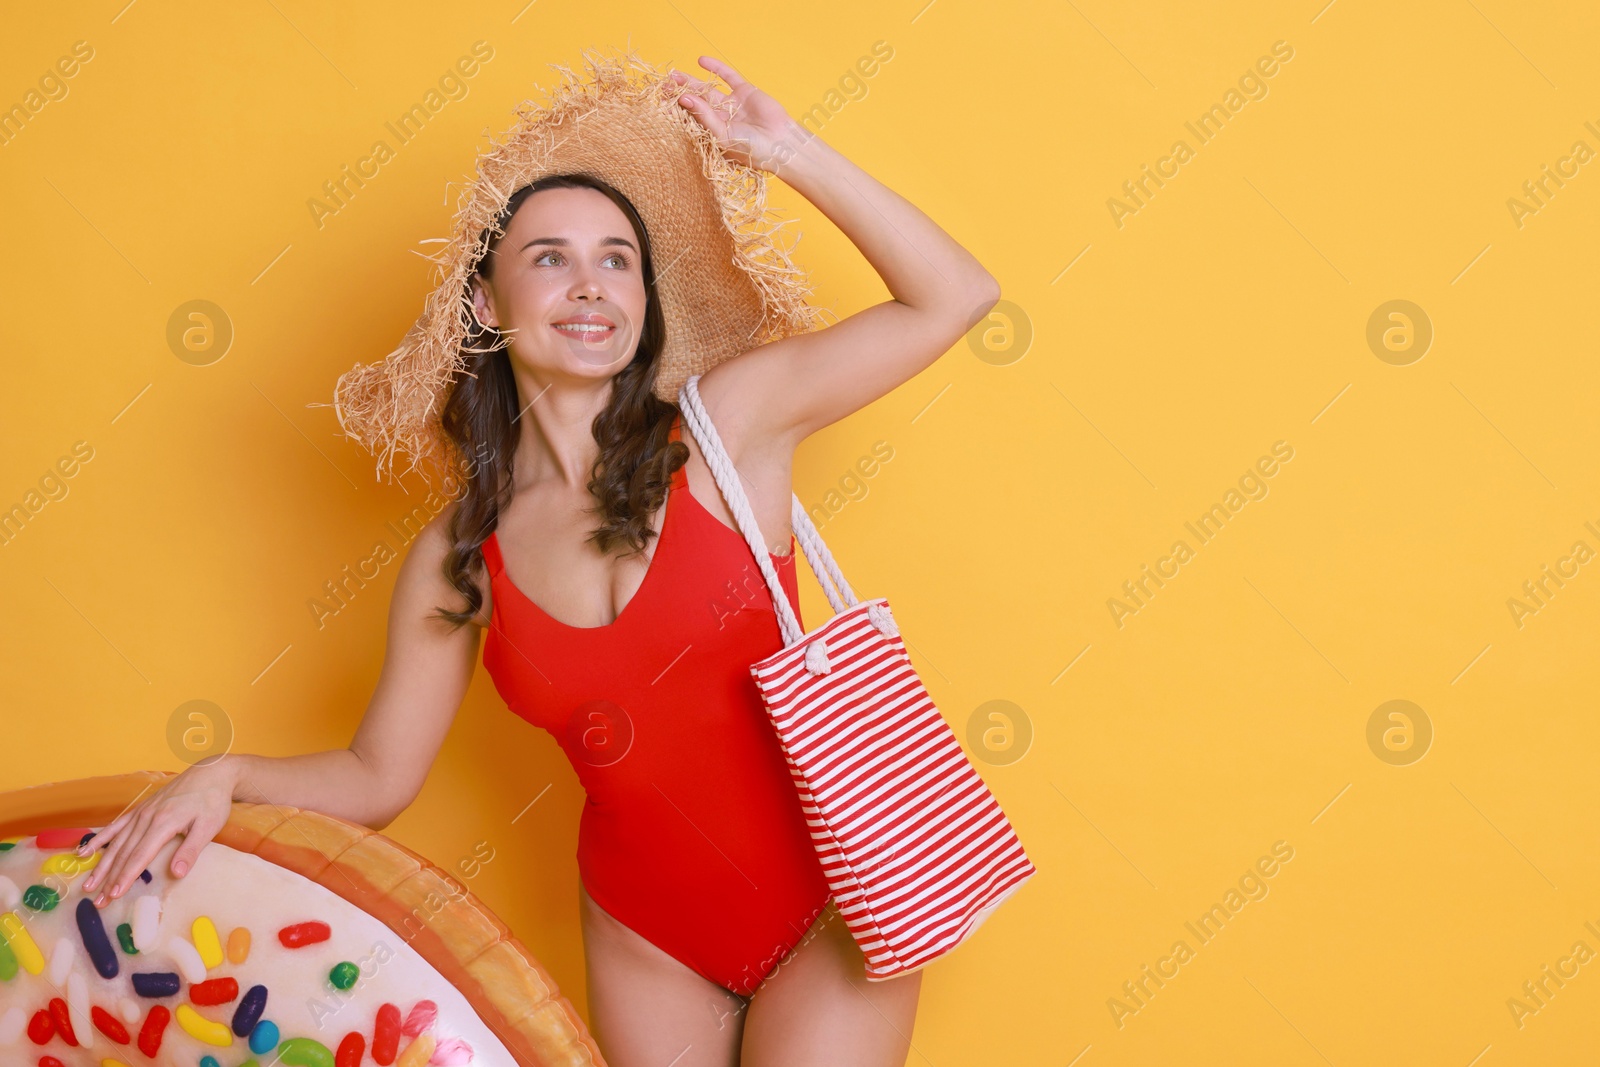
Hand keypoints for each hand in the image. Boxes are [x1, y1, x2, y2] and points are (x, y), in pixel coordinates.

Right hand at [79, 758, 238, 906]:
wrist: (211, 772)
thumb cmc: (212, 801)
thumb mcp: (209, 826)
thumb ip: (190, 850)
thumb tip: (176, 874)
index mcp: (163, 823)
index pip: (139, 856)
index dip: (125, 877)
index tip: (114, 895)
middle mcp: (146, 818)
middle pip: (123, 853)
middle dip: (109, 879)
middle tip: (98, 901)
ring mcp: (141, 813)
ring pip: (116, 843)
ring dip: (101, 865)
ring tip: (88, 885)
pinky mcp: (141, 809)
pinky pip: (115, 826)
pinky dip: (99, 839)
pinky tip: (84, 851)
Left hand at [669, 57, 809, 174]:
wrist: (781, 144)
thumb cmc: (752, 149)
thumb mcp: (723, 135)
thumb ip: (704, 115)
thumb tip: (684, 97)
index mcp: (715, 133)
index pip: (692, 117)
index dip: (677, 108)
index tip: (661, 100)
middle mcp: (722, 118)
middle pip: (697, 102)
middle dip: (681, 92)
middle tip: (664, 84)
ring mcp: (733, 104)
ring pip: (709, 89)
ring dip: (692, 81)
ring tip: (675, 74)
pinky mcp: (745, 91)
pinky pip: (728, 77)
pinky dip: (716, 68)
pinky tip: (701, 61)